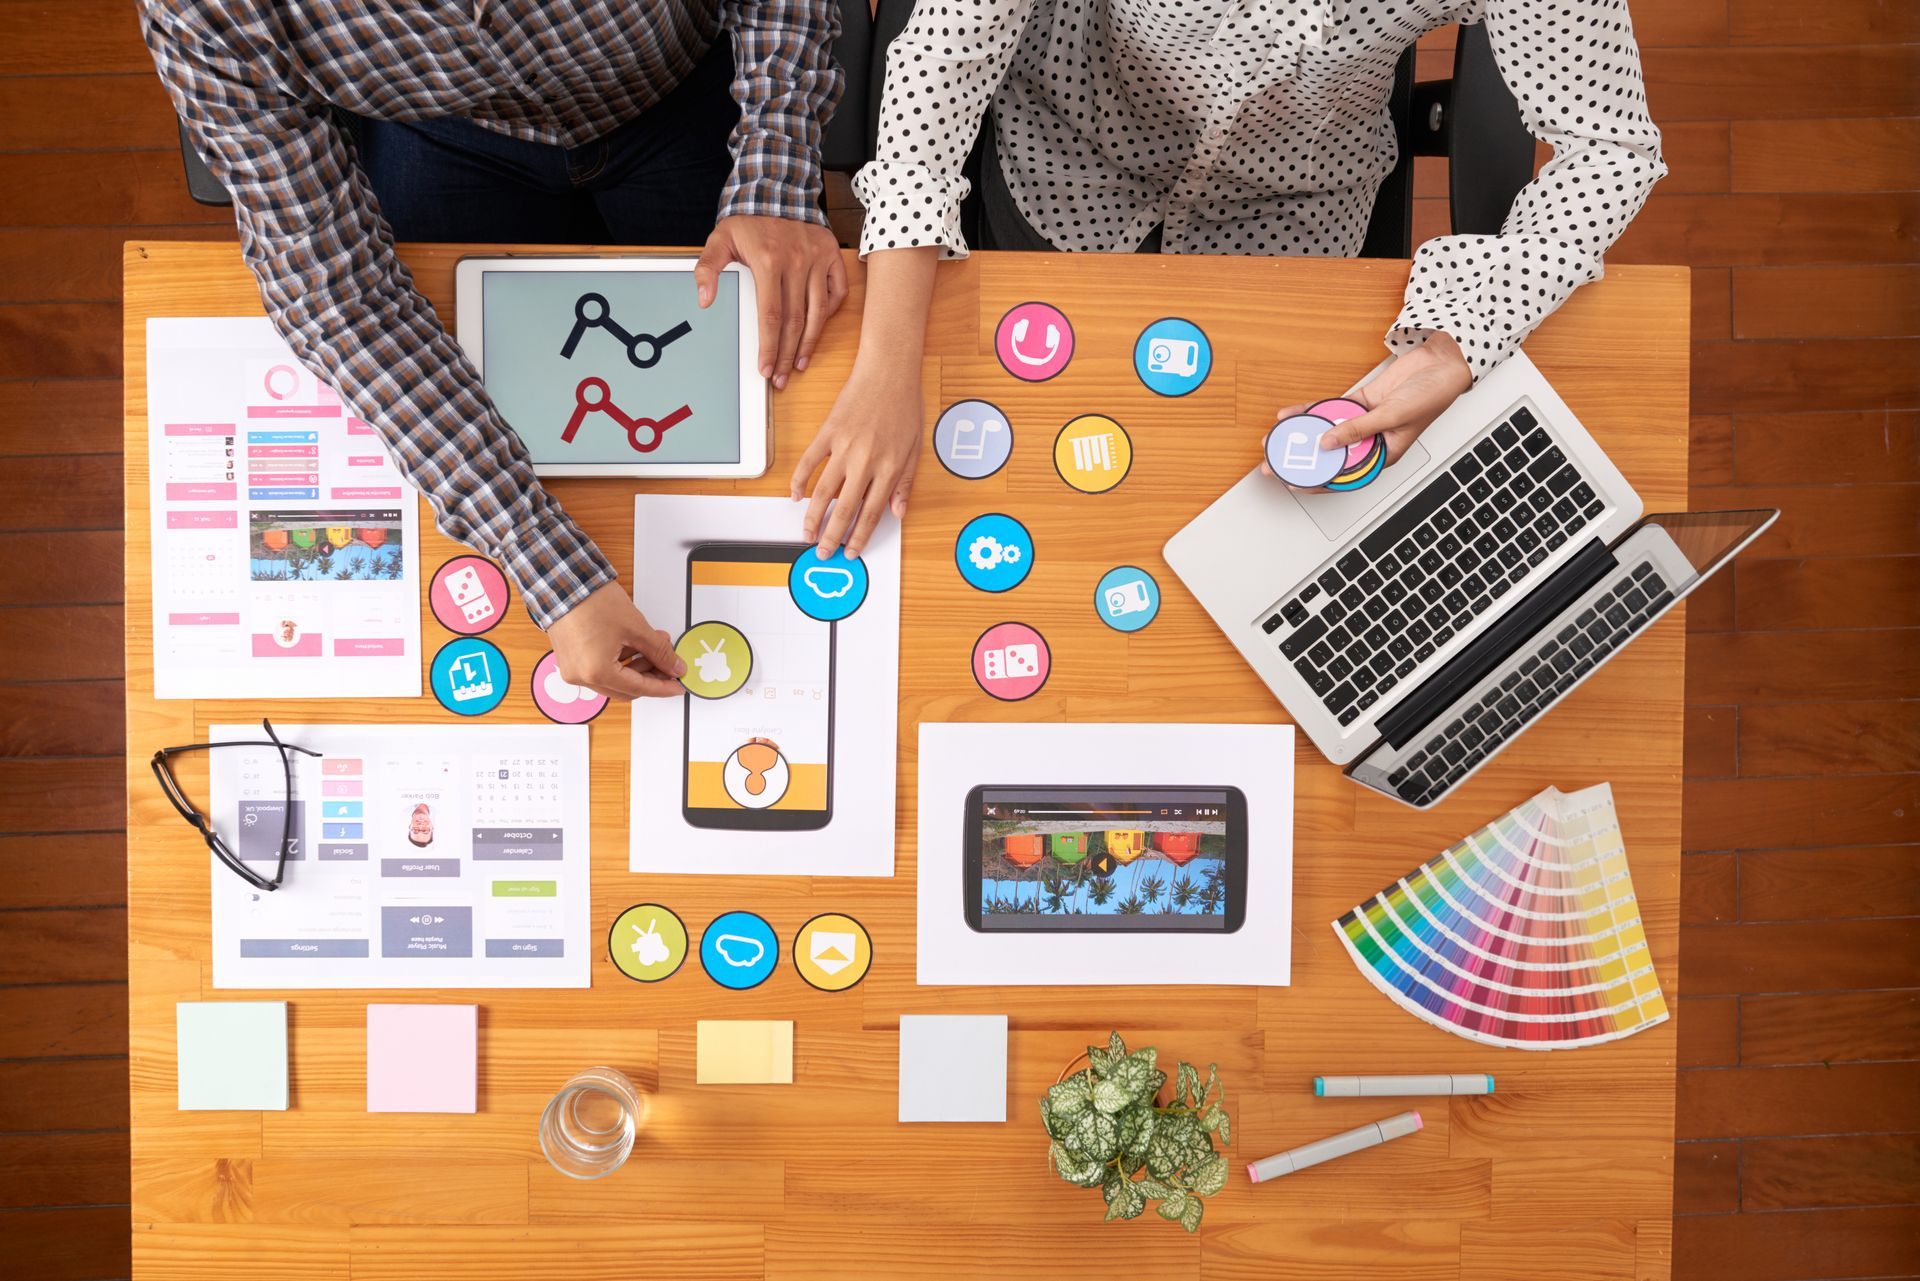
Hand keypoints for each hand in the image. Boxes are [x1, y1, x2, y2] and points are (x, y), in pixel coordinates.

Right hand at [543, 580, 685, 701]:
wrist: (563, 582)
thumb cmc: (593, 601)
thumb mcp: (636, 627)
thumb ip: (659, 651)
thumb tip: (674, 666)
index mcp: (597, 672)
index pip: (639, 688)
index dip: (662, 687)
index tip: (678, 685)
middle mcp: (581, 677)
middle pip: (626, 688)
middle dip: (650, 676)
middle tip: (669, 664)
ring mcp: (573, 670)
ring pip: (614, 679)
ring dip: (636, 665)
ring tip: (654, 645)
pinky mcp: (570, 660)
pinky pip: (600, 670)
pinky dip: (619, 661)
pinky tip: (635, 646)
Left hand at [694, 214, 847, 390]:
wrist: (777, 192)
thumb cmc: (748, 223)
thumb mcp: (720, 239)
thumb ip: (707, 269)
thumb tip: (703, 300)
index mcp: (768, 259)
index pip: (771, 315)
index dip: (769, 346)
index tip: (765, 368)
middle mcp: (796, 260)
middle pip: (795, 320)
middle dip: (787, 354)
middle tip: (781, 377)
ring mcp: (817, 258)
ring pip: (818, 312)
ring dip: (809, 343)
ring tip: (800, 364)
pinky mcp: (832, 255)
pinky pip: (836, 292)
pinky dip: (829, 313)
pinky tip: (816, 330)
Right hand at [790, 354, 921, 558]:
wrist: (889, 370)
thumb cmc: (905, 406)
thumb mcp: (916, 448)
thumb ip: (906, 483)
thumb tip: (898, 512)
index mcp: (890, 468)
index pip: (871, 513)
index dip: (859, 537)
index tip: (850, 552)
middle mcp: (866, 461)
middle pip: (844, 509)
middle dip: (832, 536)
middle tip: (822, 552)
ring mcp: (844, 446)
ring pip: (823, 491)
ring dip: (812, 516)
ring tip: (806, 533)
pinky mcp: (828, 432)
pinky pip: (809, 461)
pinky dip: (799, 480)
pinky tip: (795, 495)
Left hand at [1264, 332, 1472, 482]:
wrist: (1441, 363)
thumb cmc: (1431, 396)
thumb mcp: (1391, 417)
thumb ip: (1358, 430)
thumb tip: (1328, 442)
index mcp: (1384, 455)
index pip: (1346, 475)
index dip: (1318, 482)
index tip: (1294, 482)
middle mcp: (1371, 441)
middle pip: (1330, 454)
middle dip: (1302, 459)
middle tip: (1274, 462)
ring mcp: (1363, 421)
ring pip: (1326, 431)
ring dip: (1303, 434)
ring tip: (1276, 438)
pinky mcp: (1360, 402)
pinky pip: (1330, 409)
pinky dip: (1311, 411)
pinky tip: (1292, 414)